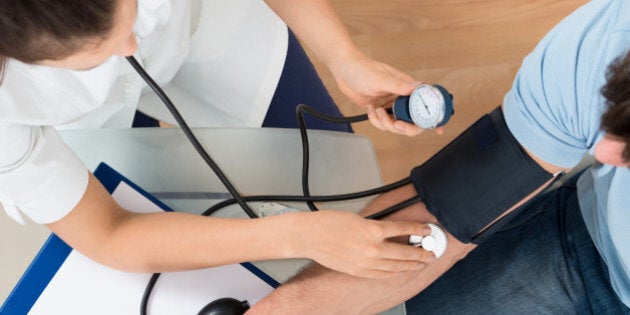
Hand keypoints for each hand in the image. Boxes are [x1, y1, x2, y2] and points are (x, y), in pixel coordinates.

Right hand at [295, 210, 435, 277]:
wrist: (310, 236)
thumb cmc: (328, 223)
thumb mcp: (357, 218)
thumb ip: (374, 226)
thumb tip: (388, 232)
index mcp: (373, 229)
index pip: (403, 230)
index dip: (418, 231)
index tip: (427, 231)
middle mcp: (372, 248)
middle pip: (404, 252)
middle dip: (421, 253)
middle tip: (431, 253)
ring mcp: (366, 262)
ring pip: (396, 266)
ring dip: (411, 265)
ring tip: (420, 264)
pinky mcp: (358, 271)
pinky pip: (382, 274)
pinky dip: (393, 272)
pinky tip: (400, 271)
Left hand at [330, 53, 432, 135]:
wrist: (344, 70)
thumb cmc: (362, 69)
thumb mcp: (380, 78)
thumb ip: (399, 85)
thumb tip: (417, 87)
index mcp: (407, 87)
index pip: (425, 103)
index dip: (433, 117)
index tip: (438, 128)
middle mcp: (401, 97)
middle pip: (413, 121)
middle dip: (404, 127)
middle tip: (395, 124)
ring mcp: (391, 105)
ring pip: (396, 125)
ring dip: (385, 123)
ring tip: (376, 111)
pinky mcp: (380, 110)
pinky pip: (383, 124)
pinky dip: (376, 121)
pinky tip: (370, 110)